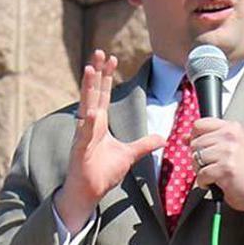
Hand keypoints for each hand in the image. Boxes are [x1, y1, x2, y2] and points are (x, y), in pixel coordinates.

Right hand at [55, 51, 164, 231]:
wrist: (88, 192)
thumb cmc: (102, 172)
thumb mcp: (129, 155)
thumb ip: (144, 144)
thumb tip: (162, 138)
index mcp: (99, 123)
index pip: (103, 95)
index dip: (107, 76)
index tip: (111, 58)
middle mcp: (89, 125)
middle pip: (94, 93)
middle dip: (97, 72)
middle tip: (100, 52)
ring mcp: (83, 135)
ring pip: (86, 106)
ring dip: (88, 88)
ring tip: (90, 69)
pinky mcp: (80, 150)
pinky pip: (84, 134)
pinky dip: (88, 124)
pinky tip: (92, 112)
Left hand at [190, 117, 243, 211]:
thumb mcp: (232, 147)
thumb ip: (211, 139)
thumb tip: (186, 138)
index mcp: (232, 128)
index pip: (199, 125)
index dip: (195, 138)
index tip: (201, 147)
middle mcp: (231, 137)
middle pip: (195, 143)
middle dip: (198, 158)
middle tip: (213, 166)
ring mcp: (228, 152)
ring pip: (196, 158)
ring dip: (201, 170)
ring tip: (216, 174)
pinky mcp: (225, 168)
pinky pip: (201, 174)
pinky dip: (205, 182)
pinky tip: (217, 182)